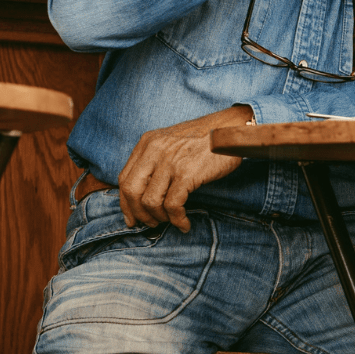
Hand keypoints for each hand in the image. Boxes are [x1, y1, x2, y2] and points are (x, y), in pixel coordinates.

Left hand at [118, 105, 250, 231]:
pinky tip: (184, 223)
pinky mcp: (186, 174)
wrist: (230, 130)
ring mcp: (169, 162)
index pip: (124, 178)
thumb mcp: (170, 142)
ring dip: (159, 218)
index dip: (125, 203)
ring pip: (150, 201)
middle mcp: (154, 150)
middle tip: (149, 223)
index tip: (132, 217)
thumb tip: (145, 190)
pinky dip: (177, 219)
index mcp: (147, 143)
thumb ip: (155, 159)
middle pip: (131, 191)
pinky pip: (173, 205)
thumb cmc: (204, 139)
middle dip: (138, 213)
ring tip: (170, 221)